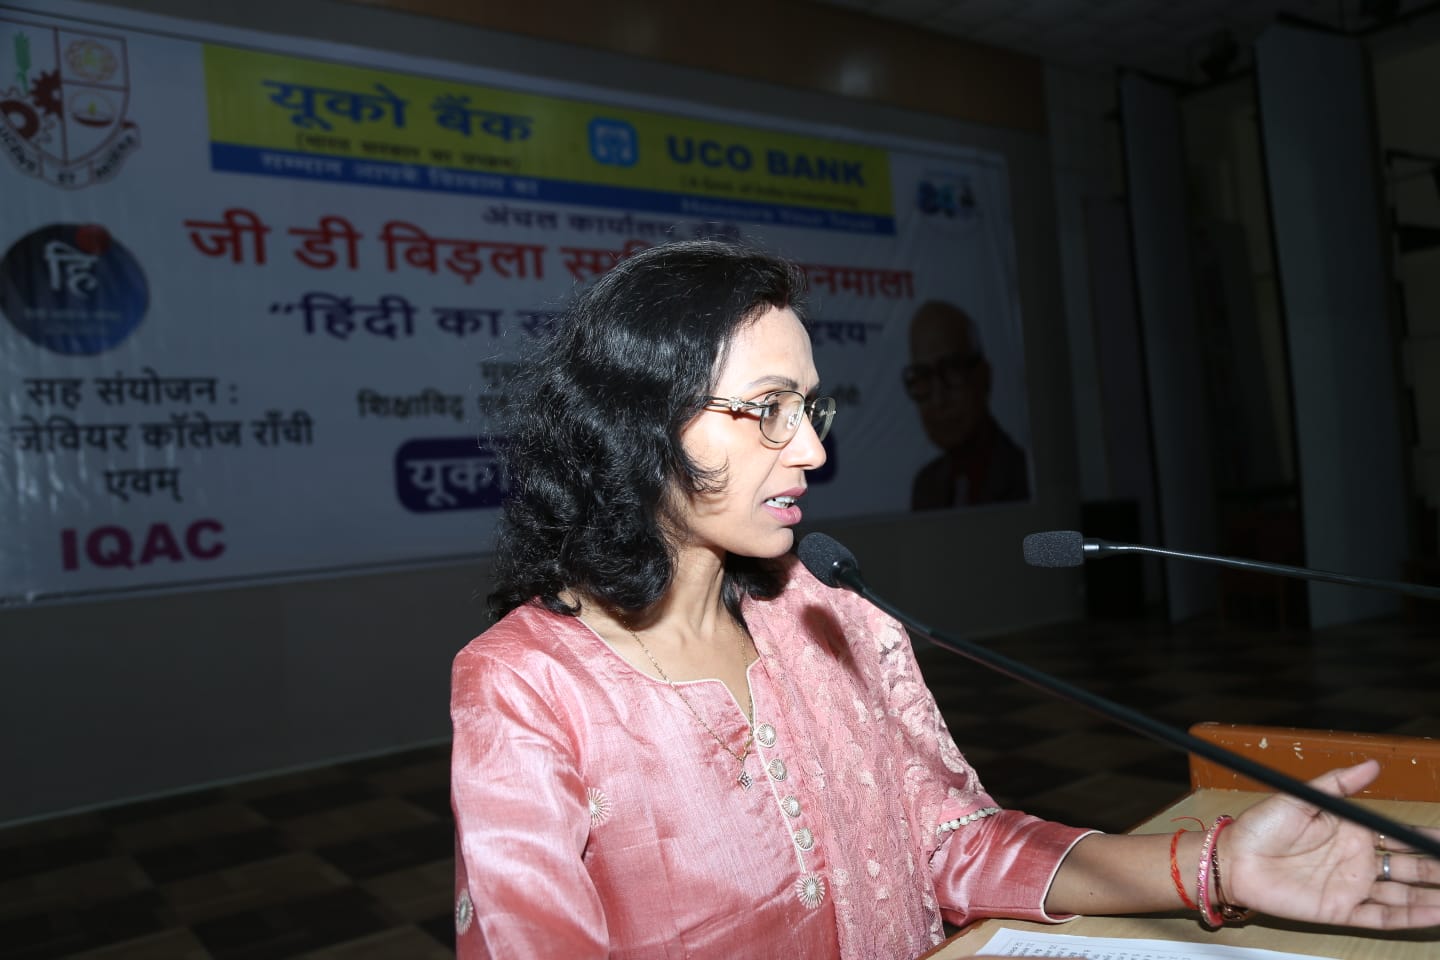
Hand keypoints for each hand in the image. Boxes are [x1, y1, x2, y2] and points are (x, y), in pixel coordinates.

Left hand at [1223, 760, 1439, 928]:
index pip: (1401, 836)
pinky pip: (1383, 917)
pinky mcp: (1342, 910)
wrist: (1233, 859)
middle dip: (1439, 867)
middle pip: (1412, 867)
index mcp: (1353, 832)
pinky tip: (1438, 914)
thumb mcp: (1301, 798)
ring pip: (1405, 894)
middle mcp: (1359, 861)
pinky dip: (1412, 917)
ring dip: (1434, 895)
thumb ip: (1338, 784)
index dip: (1427, 838)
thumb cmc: (1261, 826)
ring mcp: (1353, 887)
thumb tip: (1373, 765)